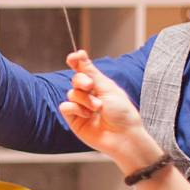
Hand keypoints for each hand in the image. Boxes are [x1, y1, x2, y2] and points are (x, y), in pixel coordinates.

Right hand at [58, 51, 162, 171]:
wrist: (123, 136)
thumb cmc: (122, 113)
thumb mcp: (107, 87)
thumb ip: (91, 71)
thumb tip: (79, 54)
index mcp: (100, 86)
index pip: (84, 70)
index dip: (77, 62)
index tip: (74, 57)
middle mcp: (90, 95)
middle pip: (76, 79)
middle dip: (82, 81)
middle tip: (90, 86)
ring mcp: (81, 107)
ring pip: (71, 93)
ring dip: (85, 99)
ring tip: (98, 109)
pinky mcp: (74, 119)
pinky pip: (65, 106)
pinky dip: (76, 109)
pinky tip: (87, 115)